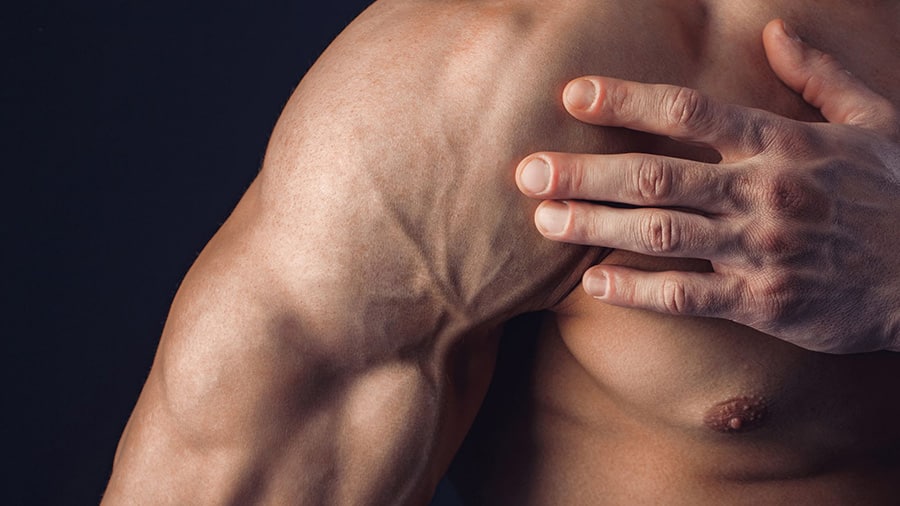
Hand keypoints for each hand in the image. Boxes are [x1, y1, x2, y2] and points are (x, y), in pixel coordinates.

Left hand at [516, 19, 899, 352]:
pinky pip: (686, 296)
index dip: (625, 100)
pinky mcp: (762, 301)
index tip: (572, 97)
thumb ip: (821, 76)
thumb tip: (777, 30)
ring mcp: (759, 247)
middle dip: (585, 172)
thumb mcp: (876, 121)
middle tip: (527, 173)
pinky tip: (594, 285)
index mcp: (781, 143)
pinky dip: (637, 291)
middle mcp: (761, 191)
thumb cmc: (897, 195)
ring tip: (544, 220)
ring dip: (595, 227)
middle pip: (655, 175)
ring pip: (660, 233)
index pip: (688, 111)